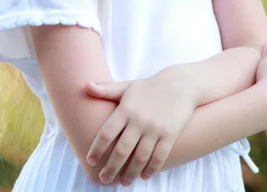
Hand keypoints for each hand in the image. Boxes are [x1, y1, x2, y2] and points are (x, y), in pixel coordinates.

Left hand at [84, 66, 195, 185]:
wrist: (180, 84)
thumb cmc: (149, 87)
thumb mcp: (127, 86)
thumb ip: (106, 89)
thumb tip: (85, 86)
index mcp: (126, 109)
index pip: (106, 133)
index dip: (97, 149)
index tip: (91, 161)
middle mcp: (139, 120)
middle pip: (121, 150)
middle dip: (111, 168)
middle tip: (104, 178)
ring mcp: (155, 128)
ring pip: (139, 158)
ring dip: (130, 173)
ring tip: (123, 182)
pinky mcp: (170, 134)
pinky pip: (159, 157)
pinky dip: (151, 169)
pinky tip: (144, 176)